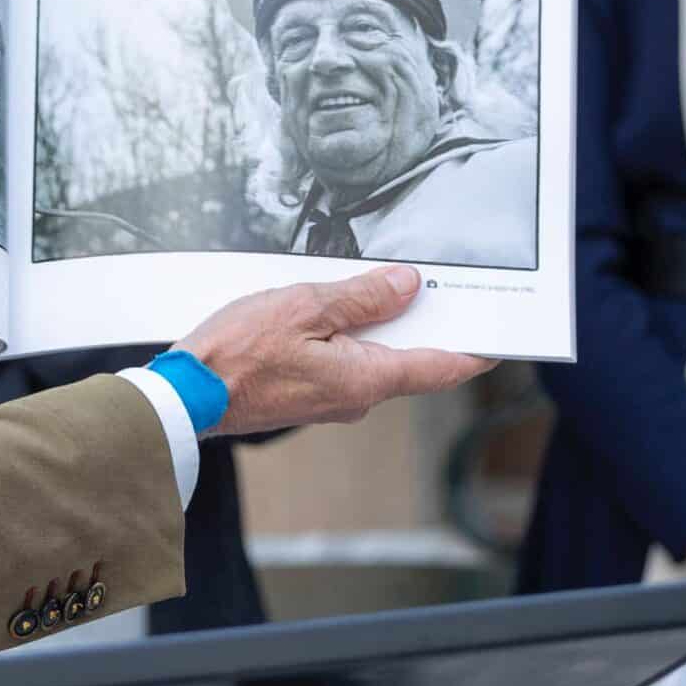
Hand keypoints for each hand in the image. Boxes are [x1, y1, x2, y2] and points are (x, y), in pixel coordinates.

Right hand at [171, 265, 492, 436]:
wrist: (184, 397)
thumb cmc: (235, 355)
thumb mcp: (304, 306)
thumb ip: (360, 297)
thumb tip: (406, 286)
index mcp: (366, 379)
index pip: (441, 367)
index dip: (475, 350)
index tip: (501, 337)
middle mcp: (356, 399)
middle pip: (408, 359)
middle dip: (422, 322)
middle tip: (435, 284)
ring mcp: (331, 402)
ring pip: (373, 358)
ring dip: (379, 325)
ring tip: (377, 284)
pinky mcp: (308, 397)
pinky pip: (345, 363)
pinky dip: (350, 336)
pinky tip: (334, 309)